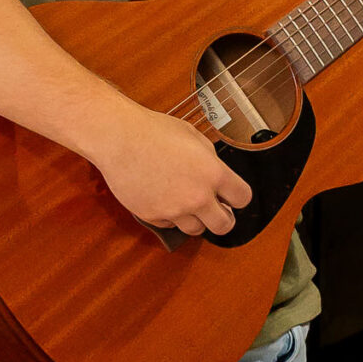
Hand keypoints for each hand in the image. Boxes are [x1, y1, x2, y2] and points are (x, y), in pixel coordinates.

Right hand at [87, 101, 252, 238]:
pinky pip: (169, 224)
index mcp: (213, 173)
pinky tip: (163, 198)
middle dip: (224, 218)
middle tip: (219, 212)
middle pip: (224, 225)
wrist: (119, 138)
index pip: (243, 198)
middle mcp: (197, 196)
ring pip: (196, 230)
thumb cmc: (153, 131)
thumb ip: (210, 159)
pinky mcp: (153, 216)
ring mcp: (174, 209)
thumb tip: (215, 172)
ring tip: (188, 204)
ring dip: (196, 219)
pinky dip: (169, 215)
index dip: (238, 197)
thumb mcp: (194, 136)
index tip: (233, 196)